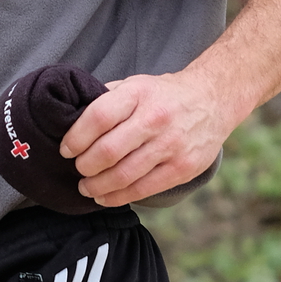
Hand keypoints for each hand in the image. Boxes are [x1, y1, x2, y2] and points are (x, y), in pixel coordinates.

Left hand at [60, 70, 230, 205]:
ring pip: (123, 175)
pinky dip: (118, 197)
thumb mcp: (135, 85)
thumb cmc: (163, 95)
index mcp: (138, 93)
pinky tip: (105, 197)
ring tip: (87, 187)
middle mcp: (155, 118)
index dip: (76, 138)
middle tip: (78, 170)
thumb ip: (106, 100)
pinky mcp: (182, 168)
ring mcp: (171, 145)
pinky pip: (143, 189)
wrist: (213, 99)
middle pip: (107, 152)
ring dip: (97, 186)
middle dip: (84, 166)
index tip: (67, 149)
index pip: (98, 118)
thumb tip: (70, 121)